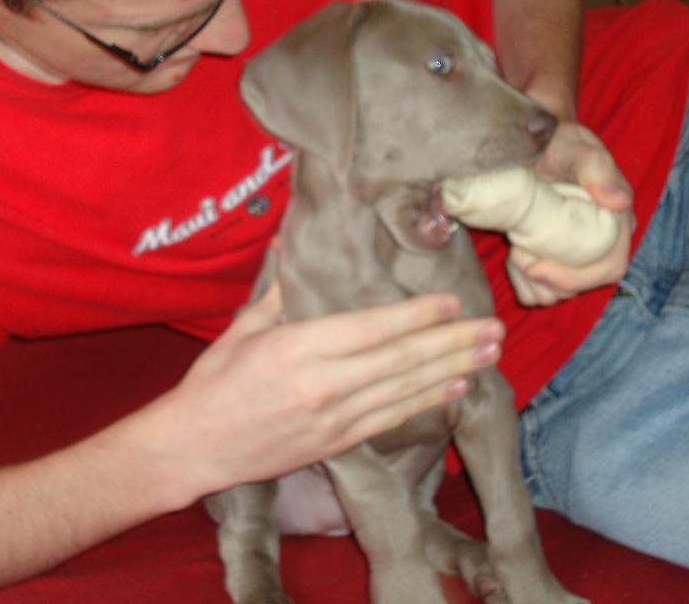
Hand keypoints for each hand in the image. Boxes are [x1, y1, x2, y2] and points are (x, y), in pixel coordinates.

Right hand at [159, 282, 504, 494]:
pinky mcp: (337, 444)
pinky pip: (392, 420)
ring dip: (453, 370)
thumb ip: (278, 289)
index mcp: (297, 348)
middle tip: (494, 329)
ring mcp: (333, 419)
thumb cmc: (213, 382)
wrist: (194, 447)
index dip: (418, 315)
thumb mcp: (242, 328)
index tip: (453, 302)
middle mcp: (322, 384)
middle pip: (402, 360)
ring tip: (490, 354)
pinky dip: (428, 403)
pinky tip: (457, 387)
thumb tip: (288, 241)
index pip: (372, 328)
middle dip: (453, 343)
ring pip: (406, 391)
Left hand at [507, 122, 633, 305]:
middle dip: (550, 283)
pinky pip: (541, 289)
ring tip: (514, 255)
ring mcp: (574, 253)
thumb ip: (596, 167)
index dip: (576, 277)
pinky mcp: (552, 258)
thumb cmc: (558, 143)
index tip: (537, 268)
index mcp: (615, 221)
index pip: (610, 265)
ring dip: (534, 283)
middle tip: (517, 260)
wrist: (531, 147)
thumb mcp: (575, 145)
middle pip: (583, 285)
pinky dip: (524, 283)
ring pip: (560, 291)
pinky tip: (512, 261)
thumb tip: (617, 201)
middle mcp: (599, 242)